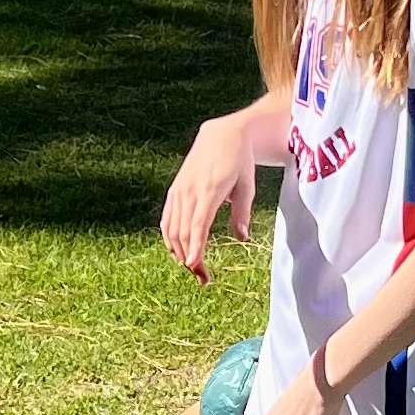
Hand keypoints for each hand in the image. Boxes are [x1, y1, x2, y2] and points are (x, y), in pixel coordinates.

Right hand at [161, 114, 260, 283]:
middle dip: (190, 258)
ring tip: (192, 268)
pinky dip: (170, 238)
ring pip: (172, 228)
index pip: (198, 224)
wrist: (221, 136)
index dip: (195, 246)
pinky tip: (177, 251)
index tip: (194, 265)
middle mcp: (190, 191)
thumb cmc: (239, 162)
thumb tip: (242, 238)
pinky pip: (167, 219)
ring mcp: (179, 190)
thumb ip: (242, 213)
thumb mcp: (247, 186)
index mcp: (209, 190)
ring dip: (179, 252)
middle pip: (184, 232)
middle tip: (203, 279)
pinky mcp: (174, 190)